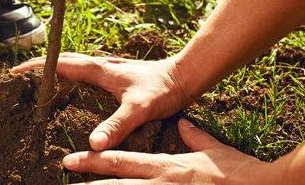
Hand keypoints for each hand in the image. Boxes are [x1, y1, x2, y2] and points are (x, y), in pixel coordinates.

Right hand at [11, 53, 190, 150]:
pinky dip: (70, 75)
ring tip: (38, 79)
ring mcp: (108, 69)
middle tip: (20, 74)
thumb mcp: (138, 110)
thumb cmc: (163, 90)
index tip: (16, 71)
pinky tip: (72, 88)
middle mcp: (101, 65)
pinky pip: (84, 72)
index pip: (60, 65)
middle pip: (62, 61)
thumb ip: (116, 126)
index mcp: (99, 70)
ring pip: (73, 65)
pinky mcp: (116, 75)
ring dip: (54, 68)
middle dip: (40, 65)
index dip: (37, 67)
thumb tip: (93, 144)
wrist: (185, 77)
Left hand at [61, 119, 270, 183]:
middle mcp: (161, 184)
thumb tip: (185, 125)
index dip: (93, 160)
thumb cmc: (241, 174)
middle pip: (116, 183)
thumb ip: (196, 138)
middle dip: (87, 183)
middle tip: (63, 176)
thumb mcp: (215, 151)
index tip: (70, 159)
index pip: (121, 162)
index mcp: (166, 167)